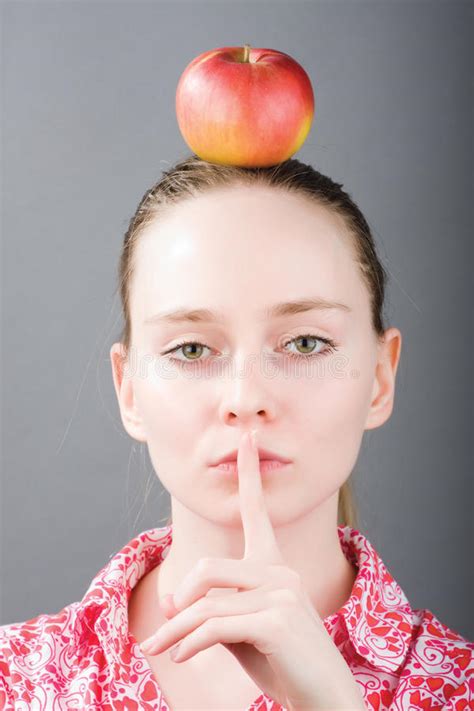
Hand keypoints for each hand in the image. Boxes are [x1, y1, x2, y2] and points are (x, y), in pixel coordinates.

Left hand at [139, 430, 365, 709]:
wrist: (322, 700)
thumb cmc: (282, 664)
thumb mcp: (239, 632)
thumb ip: (210, 610)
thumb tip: (170, 602)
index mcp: (274, 567)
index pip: (259, 511)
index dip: (250, 473)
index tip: (246, 439)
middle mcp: (280, 572)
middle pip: (208, 568)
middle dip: (179, 600)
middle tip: (161, 631)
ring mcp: (281, 593)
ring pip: (205, 601)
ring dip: (175, 630)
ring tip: (159, 649)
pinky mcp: (275, 619)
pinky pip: (213, 623)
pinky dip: (188, 642)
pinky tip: (180, 657)